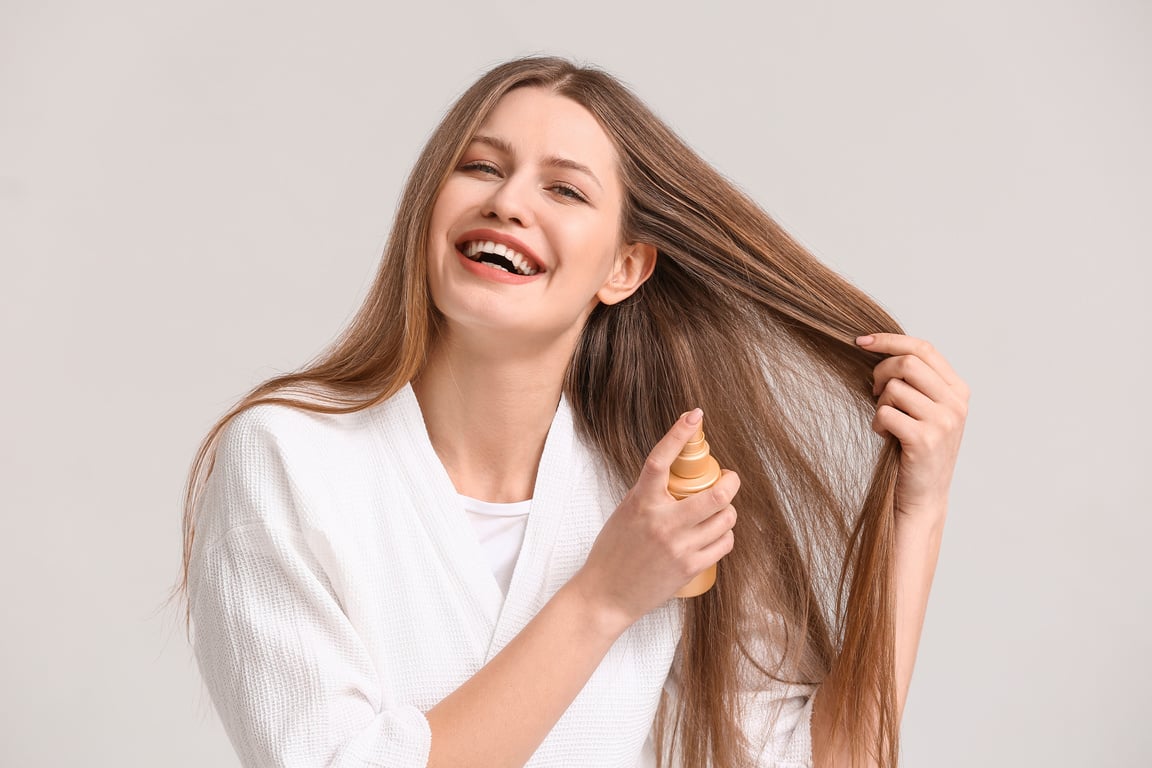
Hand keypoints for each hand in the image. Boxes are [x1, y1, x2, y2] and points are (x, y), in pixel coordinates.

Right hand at [572, 409, 739, 631]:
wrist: (606, 594)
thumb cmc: (613, 552)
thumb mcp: (625, 513)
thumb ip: (650, 495)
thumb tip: (677, 477)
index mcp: (641, 502)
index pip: (661, 459)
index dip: (679, 434)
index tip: (694, 416)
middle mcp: (662, 522)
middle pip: (715, 493)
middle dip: (731, 481)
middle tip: (730, 478)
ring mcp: (678, 546)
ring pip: (726, 518)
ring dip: (728, 511)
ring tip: (720, 511)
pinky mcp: (689, 567)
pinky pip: (724, 543)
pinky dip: (726, 534)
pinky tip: (718, 533)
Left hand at [857, 333, 968, 520]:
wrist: (924, 496)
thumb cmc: (917, 449)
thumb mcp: (926, 410)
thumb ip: (917, 381)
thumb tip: (881, 349)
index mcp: (958, 390)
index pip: (924, 348)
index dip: (890, 340)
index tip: (861, 341)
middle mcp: (956, 404)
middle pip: (907, 363)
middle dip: (881, 373)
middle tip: (874, 391)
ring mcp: (943, 422)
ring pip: (894, 389)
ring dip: (880, 404)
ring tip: (887, 423)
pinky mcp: (924, 440)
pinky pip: (885, 413)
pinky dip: (877, 423)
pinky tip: (886, 436)